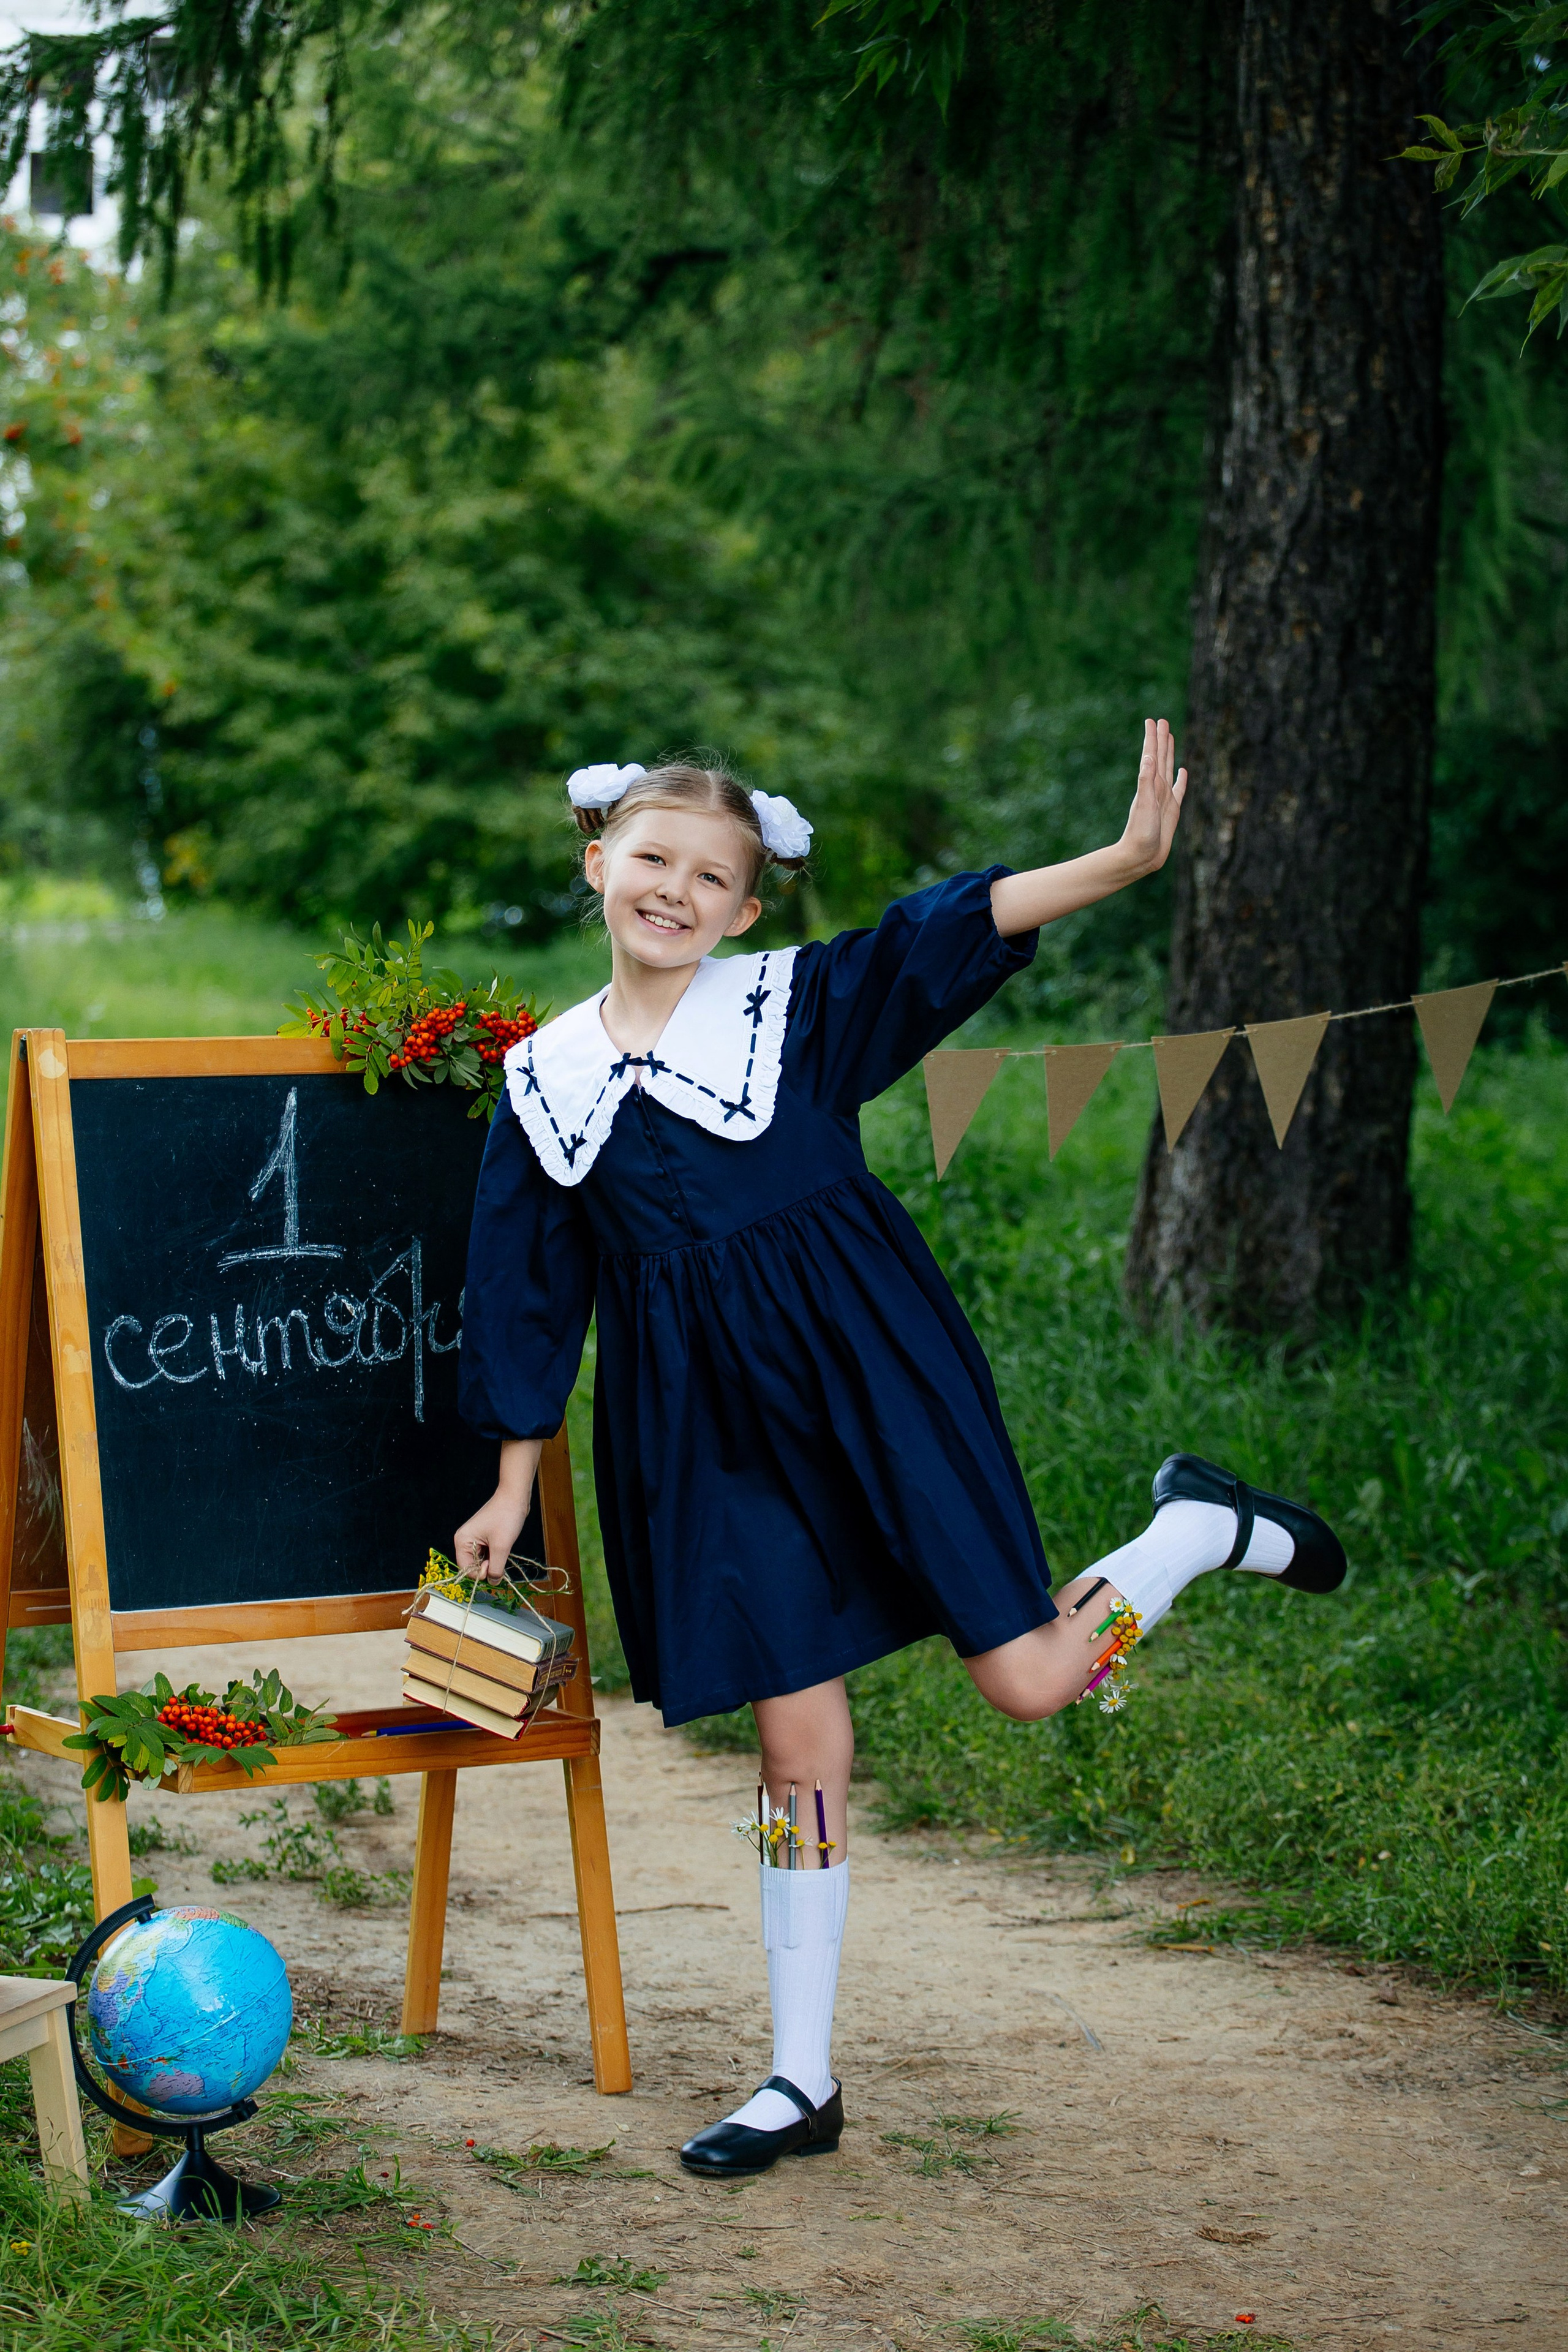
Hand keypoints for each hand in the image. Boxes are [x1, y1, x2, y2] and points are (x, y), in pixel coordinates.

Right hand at [454, 1436, 539, 1582]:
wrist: (514, 1497)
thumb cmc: (506, 1517)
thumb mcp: (501, 1546)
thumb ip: (495, 1568)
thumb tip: (493, 1583)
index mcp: (462, 1541)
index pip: (466, 1570)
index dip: (480, 1574)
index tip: (493, 1565)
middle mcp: (465, 1541)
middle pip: (473, 1567)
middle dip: (487, 1567)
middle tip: (500, 1557)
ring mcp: (474, 1539)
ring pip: (481, 1561)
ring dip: (493, 1561)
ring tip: (502, 1548)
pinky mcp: (484, 1538)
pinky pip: (487, 1554)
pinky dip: (495, 1555)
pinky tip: (503, 1546)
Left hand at [1118, 718, 1186, 876]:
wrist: (1141, 857)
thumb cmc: (1140, 833)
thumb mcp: (1144, 804)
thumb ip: (1146, 780)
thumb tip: (1149, 756)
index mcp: (1150, 784)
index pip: (1151, 755)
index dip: (1152, 738)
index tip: (1151, 720)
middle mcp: (1156, 788)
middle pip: (1160, 757)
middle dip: (1161, 739)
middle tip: (1161, 720)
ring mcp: (1164, 798)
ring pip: (1168, 769)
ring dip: (1169, 753)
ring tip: (1170, 737)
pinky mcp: (1172, 810)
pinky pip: (1179, 790)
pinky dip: (1180, 779)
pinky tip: (1182, 771)